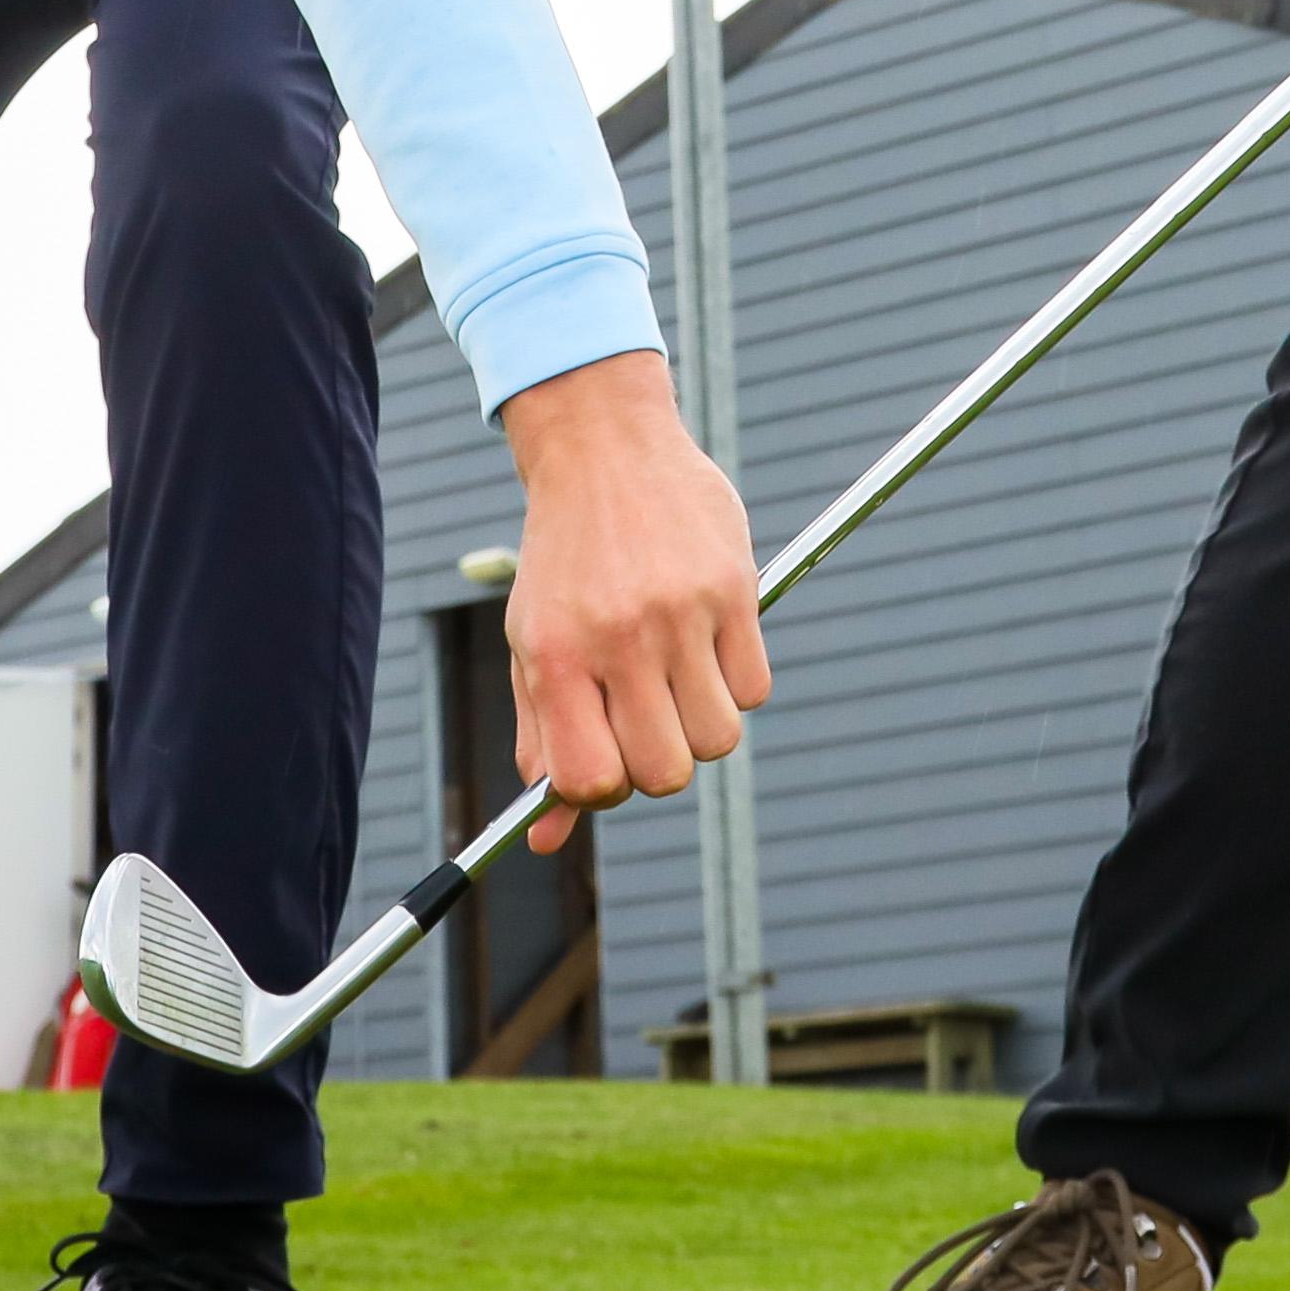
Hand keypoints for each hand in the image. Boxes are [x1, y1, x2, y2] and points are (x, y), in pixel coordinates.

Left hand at [489, 352, 769, 852]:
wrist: (602, 449)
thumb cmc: (565, 564)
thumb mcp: (533, 646)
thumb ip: (540, 740)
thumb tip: (543, 841)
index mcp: (556, 656)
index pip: (591, 783)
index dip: (605, 790)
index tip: (607, 757)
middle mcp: (618, 638)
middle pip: (665, 774)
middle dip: (659, 763)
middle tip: (646, 718)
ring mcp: (680, 612)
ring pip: (719, 740)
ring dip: (703, 726)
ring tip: (679, 678)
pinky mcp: (733, 587)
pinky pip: (756, 688)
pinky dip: (737, 683)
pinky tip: (709, 641)